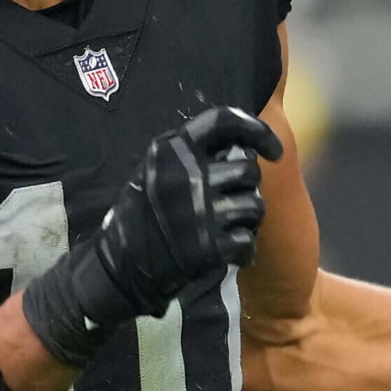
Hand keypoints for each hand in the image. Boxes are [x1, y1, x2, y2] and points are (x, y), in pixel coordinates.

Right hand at [22, 106, 282, 365]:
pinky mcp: (207, 246)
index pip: (224, 121)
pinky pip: (248, 241)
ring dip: (248, 219)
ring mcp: (198, 211)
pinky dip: (243, 250)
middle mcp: (186, 175)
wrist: (117, 268)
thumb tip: (240, 143)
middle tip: (231, 202)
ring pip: (255, 205)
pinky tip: (228, 252)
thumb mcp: (154, 171)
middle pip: (248, 170)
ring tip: (227, 228)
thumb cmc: (139, 216)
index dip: (256, 130)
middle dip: (247, 188)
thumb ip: (190, 155)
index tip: (273, 149)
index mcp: (170, 150)